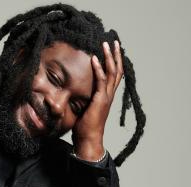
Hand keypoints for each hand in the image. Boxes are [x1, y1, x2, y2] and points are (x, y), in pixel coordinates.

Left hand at [72, 40, 123, 159]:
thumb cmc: (85, 128)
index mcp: (106, 97)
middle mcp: (109, 95)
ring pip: (112, 73)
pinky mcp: (100, 100)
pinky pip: (101, 81)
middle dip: (115, 55)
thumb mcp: (85, 110)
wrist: (88, 140)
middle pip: (117, 71)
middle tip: (113, 41)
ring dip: (109, 57)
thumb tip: (73, 94)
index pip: (114, 76)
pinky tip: (95, 58)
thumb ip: (83, 100)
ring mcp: (106, 97)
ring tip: (106, 44)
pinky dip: (99, 69)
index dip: (114, 62)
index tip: (112, 50)